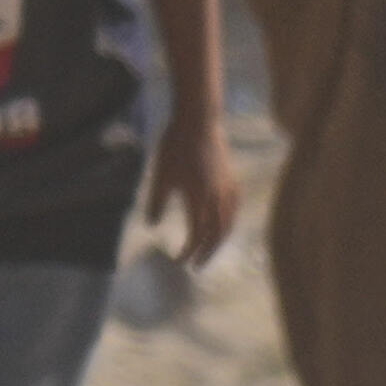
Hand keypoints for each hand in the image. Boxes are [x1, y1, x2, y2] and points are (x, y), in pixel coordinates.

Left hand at [151, 109, 242, 269]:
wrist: (199, 120)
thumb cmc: (175, 146)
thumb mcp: (160, 175)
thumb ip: (156, 202)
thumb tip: (151, 226)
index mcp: (199, 200)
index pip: (196, 235)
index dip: (188, 251)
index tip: (178, 260)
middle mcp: (217, 198)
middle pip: (216, 235)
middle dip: (206, 253)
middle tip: (195, 265)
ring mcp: (228, 188)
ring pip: (228, 223)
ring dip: (218, 240)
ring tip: (209, 249)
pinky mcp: (232, 178)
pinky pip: (234, 208)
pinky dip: (229, 222)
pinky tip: (223, 223)